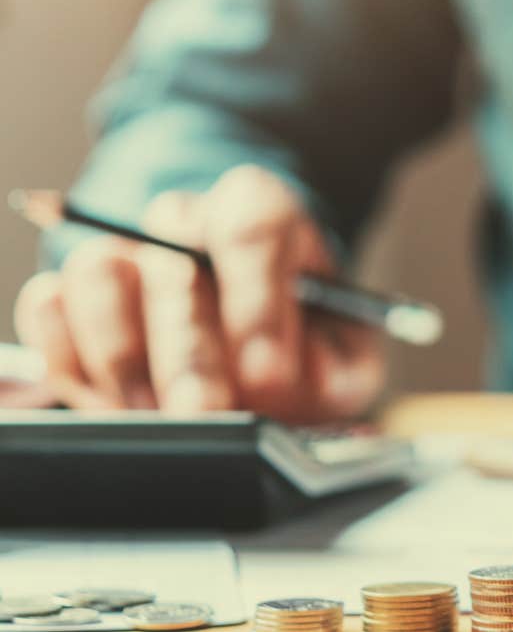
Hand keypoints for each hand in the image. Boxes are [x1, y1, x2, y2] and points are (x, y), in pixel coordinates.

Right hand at [12, 165, 382, 421]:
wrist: (258, 352)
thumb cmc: (303, 351)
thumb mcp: (342, 359)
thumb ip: (330, 364)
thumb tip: (283, 375)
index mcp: (263, 218)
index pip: (253, 221)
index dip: (259, 299)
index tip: (267, 368)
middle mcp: (186, 223)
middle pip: (173, 263)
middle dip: (189, 352)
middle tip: (207, 414)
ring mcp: (124, 251)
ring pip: (98, 271)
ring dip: (127, 358)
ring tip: (160, 417)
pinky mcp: (69, 294)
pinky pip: (47, 305)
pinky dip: (74, 359)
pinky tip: (118, 403)